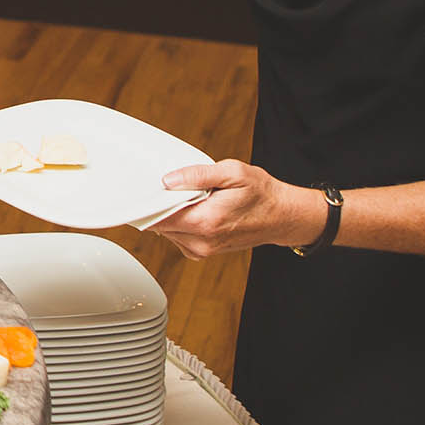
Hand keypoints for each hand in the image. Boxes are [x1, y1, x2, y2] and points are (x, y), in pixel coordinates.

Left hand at [150, 160, 322, 258]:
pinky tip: (195, 210)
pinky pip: (177, 237)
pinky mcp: (202, 252)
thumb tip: (168, 180)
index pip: (158, 218)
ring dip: (171, 215)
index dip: (146, 203)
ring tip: (191, 198)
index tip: (142, 190)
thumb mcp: (233, 173)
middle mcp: (201, 242)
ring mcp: (201, 250)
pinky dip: (180, 223)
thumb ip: (198, 175)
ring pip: (166, 232)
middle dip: (160, 206)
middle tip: (170, 187)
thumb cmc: (261, 193)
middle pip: (159, 226)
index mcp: (205, 222)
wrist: (282, 216)